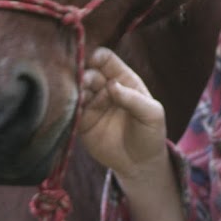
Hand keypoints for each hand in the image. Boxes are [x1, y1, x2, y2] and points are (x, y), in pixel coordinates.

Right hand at [78, 47, 167, 179]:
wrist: (140, 164)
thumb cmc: (150, 133)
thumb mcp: (151, 114)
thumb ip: (133, 98)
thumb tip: (111, 85)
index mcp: (123, 80)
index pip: (106, 60)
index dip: (97, 57)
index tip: (92, 59)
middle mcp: (104, 88)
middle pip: (88, 72)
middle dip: (83, 74)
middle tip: (83, 82)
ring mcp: (92, 104)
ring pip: (77, 90)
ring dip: (74, 89)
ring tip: (76, 94)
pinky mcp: (81, 122)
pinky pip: (71, 111)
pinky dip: (68, 107)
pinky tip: (70, 107)